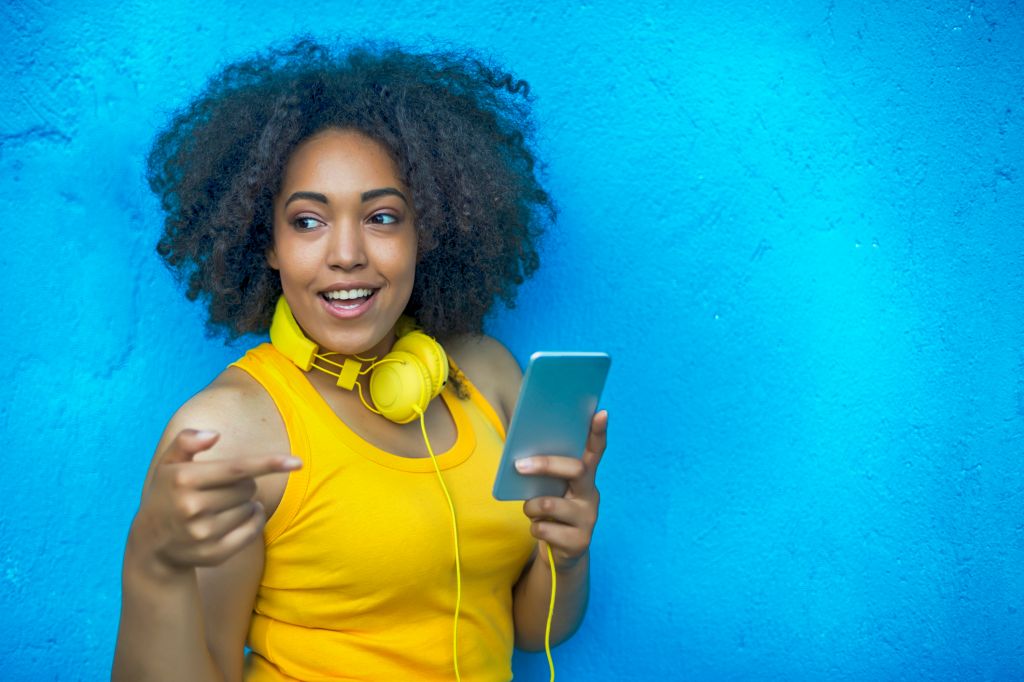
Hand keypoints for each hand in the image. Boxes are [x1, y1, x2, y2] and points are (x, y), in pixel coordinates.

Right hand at [127, 429, 301, 578]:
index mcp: (182, 479)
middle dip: (243, 484)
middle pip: (248, 487)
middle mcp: (191, 507)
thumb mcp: (168, 465)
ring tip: (221, 506)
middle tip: (221, 489)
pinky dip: (253, 521)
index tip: (298, 462)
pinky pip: (252, 531)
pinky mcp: (214, 554)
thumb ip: (186, 441)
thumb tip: (214, 434)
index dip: (269, 463)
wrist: (150, 545)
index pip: (237, 468)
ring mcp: (202, 534)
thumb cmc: (167, 494)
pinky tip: (237, 518)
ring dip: (246, 503)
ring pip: (251, 508)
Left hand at [515, 410, 607, 569]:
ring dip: (532, 507)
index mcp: (585, 478)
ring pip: (551, 504)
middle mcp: (591, 495)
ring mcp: (588, 519)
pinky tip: (541, 530)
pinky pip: (545, 529)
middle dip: (545, 465)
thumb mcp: (550, 491)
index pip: (595, 451)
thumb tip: (521, 458)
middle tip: (519, 465)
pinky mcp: (579, 541)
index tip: (601, 413)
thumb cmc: (551, 513)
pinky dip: (535, 529)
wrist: (560, 553)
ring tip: (530, 510)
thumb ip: (546, 475)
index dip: (599, 433)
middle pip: (576, 470)